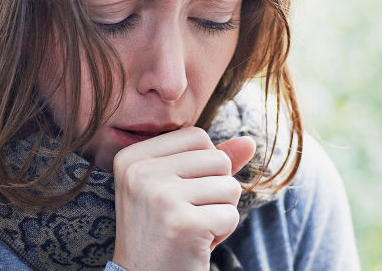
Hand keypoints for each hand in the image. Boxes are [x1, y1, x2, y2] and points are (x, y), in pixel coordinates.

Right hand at [111, 127, 255, 270]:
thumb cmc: (163, 232)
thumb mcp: (176, 188)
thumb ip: (209, 161)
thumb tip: (249, 141)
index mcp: (132, 157)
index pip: (197, 137)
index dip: (204, 166)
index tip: (180, 194)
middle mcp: (140, 173)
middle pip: (217, 159)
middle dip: (216, 190)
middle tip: (189, 215)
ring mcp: (161, 198)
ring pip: (229, 186)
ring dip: (221, 211)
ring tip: (194, 228)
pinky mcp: (184, 224)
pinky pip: (231, 215)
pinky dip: (222, 232)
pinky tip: (197, 243)